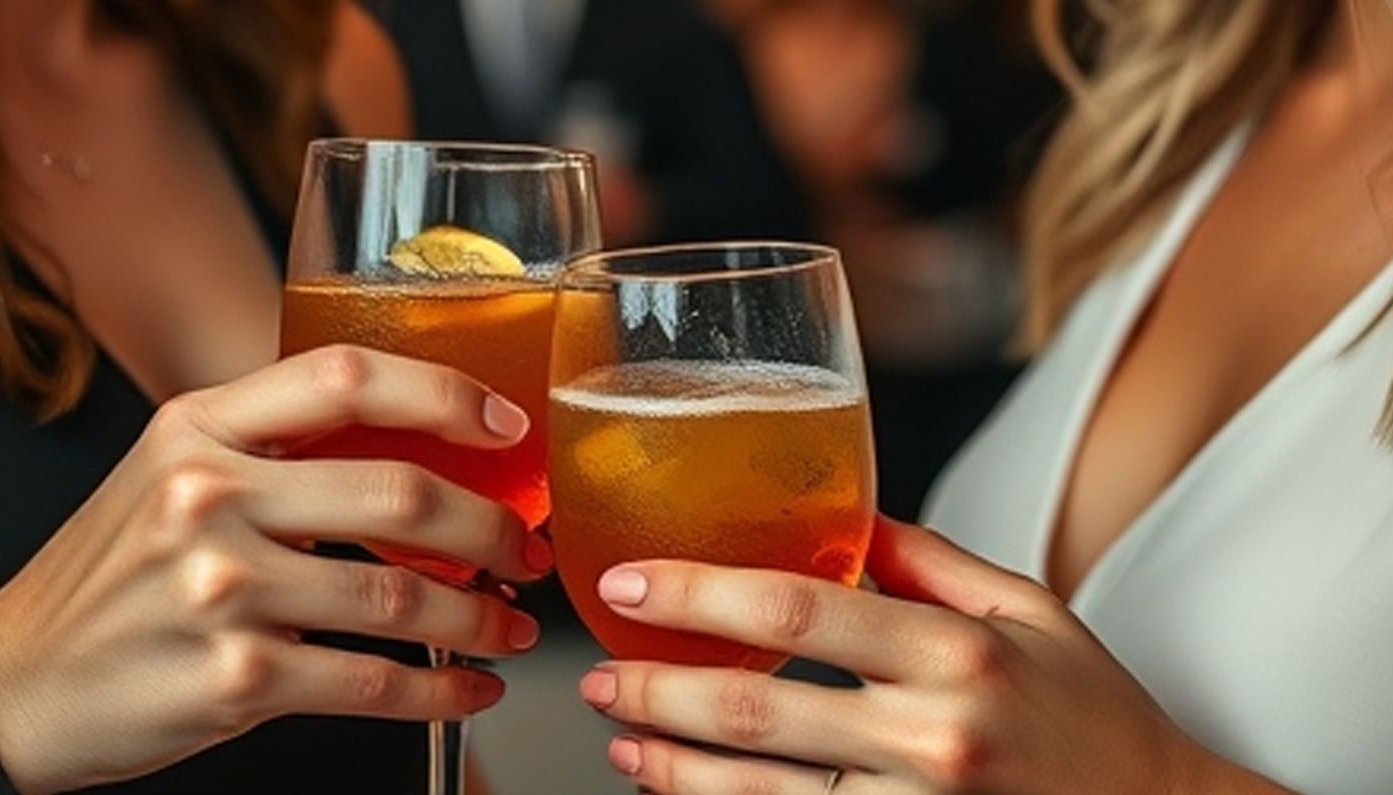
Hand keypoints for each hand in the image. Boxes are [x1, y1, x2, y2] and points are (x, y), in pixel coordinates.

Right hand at [0, 345, 551, 792]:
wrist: (14, 680)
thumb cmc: (113, 571)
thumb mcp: (171, 470)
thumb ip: (275, 444)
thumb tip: (417, 443)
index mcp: (199, 427)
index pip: (346, 377)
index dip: (446, 393)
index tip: (506, 426)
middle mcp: (207, 496)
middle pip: (400, 494)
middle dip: (491, 527)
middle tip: (524, 548)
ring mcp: (220, 591)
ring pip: (401, 599)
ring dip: (480, 618)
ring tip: (510, 626)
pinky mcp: (233, 680)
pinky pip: (372, 683)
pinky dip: (441, 690)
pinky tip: (467, 686)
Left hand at [578, 518, 1287, 793]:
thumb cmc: (1092, 713)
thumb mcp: (1027, 608)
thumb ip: (927, 558)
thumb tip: (839, 509)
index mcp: (958, 652)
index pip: (799, 607)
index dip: (698, 592)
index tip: (632, 581)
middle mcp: (934, 738)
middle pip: (757, 709)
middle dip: (658, 687)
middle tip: (597, 669)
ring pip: (758, 794)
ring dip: (669, 763)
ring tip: (618, 731)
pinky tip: (675, 785)